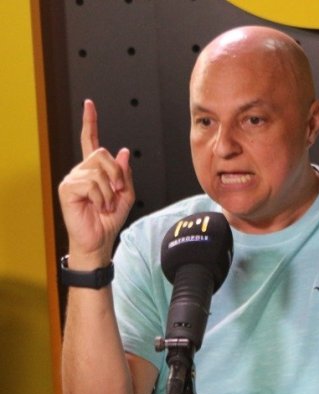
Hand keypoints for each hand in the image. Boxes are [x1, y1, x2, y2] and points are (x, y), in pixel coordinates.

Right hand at [58, 99, 134, 268]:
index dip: (90, 122)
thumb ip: (124, 173)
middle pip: (101, 153)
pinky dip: (101, 196)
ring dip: (109, 190)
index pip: (91, 141)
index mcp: (95, 170)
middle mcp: (82, 171)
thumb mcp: (125, 194)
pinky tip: (97, 205)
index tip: (89, 104)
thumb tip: (123, 151)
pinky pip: (92, 183)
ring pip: (99, 170)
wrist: (99, 239)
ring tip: (105, 203)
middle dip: (116, 173)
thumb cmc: (109, 219)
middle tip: (116, 191)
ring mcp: (73, 178)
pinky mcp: (67, 188)